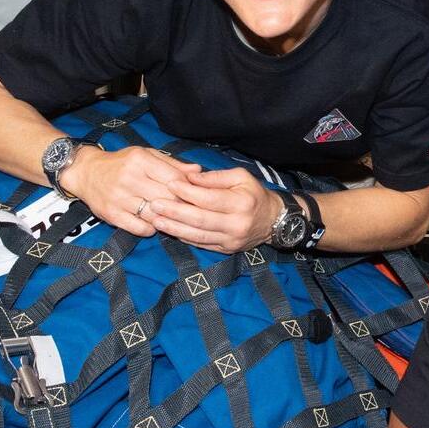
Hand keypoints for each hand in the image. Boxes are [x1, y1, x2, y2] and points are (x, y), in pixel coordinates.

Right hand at [64, 146, 201, 237]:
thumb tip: (198, 172)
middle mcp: (129, 178)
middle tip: (186, 210)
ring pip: (155, 215)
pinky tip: (153, 223)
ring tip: (170, 217)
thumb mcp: (147, 155)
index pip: (175, 180)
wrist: (86, 172)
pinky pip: (140, 229)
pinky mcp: (111, 214)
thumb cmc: (122, 163)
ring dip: (166, 219)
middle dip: (180, 206)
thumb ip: (173, 164)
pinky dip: (151, 229)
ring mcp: (119, 198)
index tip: (192, 195)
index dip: (188, 190)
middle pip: (167, 199)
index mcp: (140, 160)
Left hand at [147, 167, 283, 254]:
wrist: (273, 221)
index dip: (187, 192)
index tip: (170, 183)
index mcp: (242, 203)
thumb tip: (190, 177)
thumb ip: (215, 177)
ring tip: (156, 219)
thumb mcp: (241, 177)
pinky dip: (184, 237)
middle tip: (154, 204)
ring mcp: (231, 240)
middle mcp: (236, 224)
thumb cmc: (254, 194)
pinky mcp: (226, 250)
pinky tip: (170, 230)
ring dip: (174, 228)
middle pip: (200, 219)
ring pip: (197, 235)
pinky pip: (201, 244)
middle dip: (174, 212)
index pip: (209, 199)